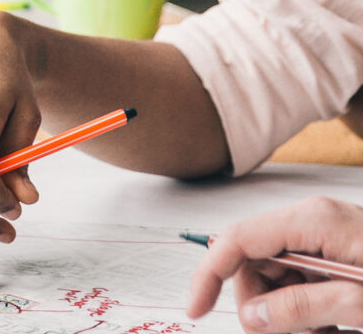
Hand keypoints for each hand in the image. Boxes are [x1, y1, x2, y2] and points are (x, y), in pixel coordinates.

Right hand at [188, 197, 362, 332]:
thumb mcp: (359, 301)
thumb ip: (302, 307)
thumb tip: (253, 316)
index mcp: (314, 221)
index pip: (237, 239)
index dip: (209, 275)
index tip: (196, 309)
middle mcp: (313, 223)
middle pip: (254, 263)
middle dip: (260, 304)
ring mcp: (324, 237)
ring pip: (275, 277)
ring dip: (287, 314)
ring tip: (322, 333)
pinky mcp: (334, 254)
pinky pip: (300, 282)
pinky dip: (306, 310)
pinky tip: (332, 327)